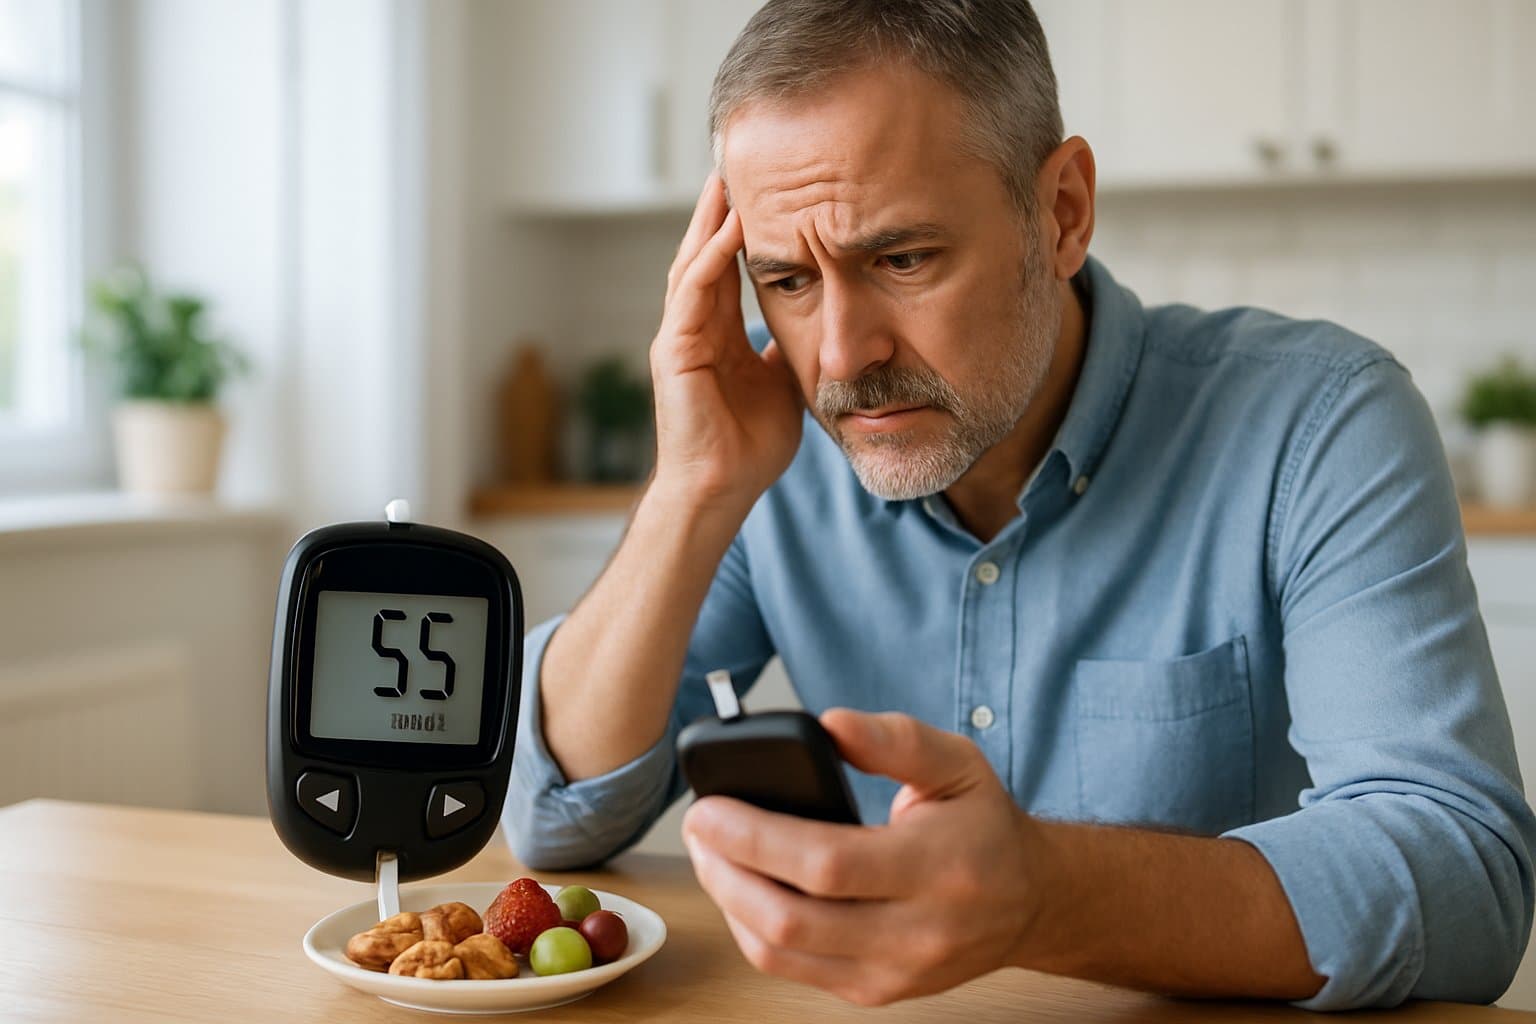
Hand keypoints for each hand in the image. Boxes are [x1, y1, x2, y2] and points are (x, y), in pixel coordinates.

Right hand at [650, 173, 803, 512]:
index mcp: (717, 334)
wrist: (723, 489)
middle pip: (706, 253)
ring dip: (710, 220)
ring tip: (726, 178)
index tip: (767, 190)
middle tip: (737, 162)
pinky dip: (709, 256)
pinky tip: (728, 226)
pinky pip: (691, 292)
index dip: (743, 229)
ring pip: (693, 262)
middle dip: (720, 209)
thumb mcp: (783, 383)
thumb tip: (817, 324)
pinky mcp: (674, 351)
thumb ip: (789, 349)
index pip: (728, 268)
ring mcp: (680, 336)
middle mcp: (694, 328)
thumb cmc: (750, 447)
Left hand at [681, 710, 1039, 1005]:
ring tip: (709, 853)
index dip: (754, 836)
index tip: (708, 806)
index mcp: (938, 869)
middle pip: (791, 918)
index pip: (826, 864)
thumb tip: (829, 724)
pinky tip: (741, 887)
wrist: (1030, 902)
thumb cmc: (984, 825)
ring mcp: (894, 973)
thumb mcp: (957, 762)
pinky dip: (752, 928)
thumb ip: (894, 739)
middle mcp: (917, 933)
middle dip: (724, 870)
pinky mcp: (875, 992)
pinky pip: (792, 969)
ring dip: (728, 901)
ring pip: (780, 952)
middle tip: (697, 826)